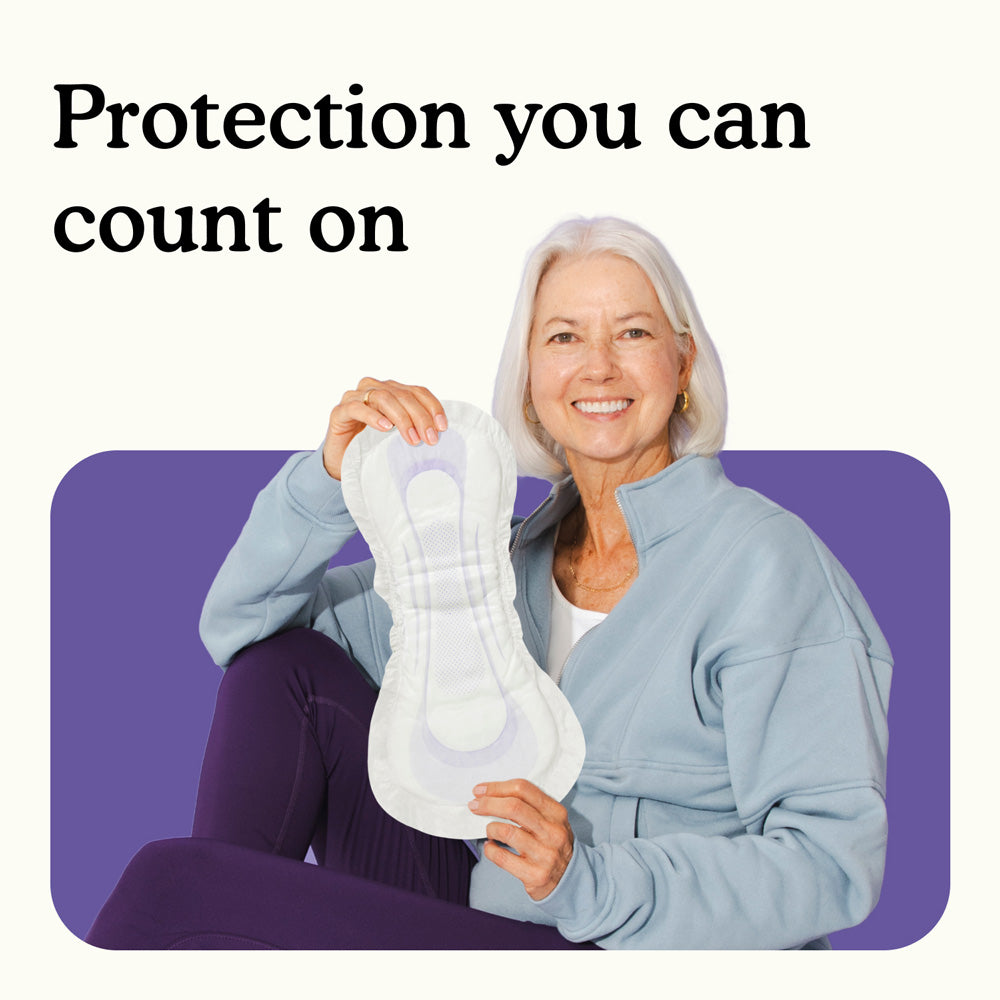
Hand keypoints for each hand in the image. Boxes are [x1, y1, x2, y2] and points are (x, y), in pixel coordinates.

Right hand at [322, 378, 447, 478]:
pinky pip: (357, 408)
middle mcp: (374, 388)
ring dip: (402, 418)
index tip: (443, 427)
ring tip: (412, 438)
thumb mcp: (399, 437)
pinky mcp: (340, 411)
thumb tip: (439, 434)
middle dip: (420, 416)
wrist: (342, 462)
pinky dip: (373, 416)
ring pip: (384, 398)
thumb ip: (415, 428)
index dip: (433, 406)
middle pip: (404, 395)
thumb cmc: (372, 447)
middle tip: (430, 439)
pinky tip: (386, 428)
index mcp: (392, 391)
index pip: (418, 391)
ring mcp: (355, 397)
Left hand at [469, 779, 574, 900]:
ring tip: (489, 830)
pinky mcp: (535, 875)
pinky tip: (490, 847)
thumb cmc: (553, 843)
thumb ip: (529, 806)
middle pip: (514, 808)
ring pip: (507, 832)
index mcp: (556, 813)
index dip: (497, 787)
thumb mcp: (551, 820)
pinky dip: (490, 850)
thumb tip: (492, 794)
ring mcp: (545, 854)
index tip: (480, 790)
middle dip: (488, 804)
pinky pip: (503, 858)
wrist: (570, 879)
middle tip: (474, 805)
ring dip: (491, 828)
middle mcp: (553, 832)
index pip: (524, 790)